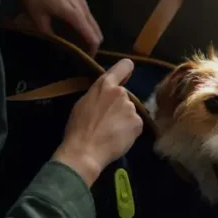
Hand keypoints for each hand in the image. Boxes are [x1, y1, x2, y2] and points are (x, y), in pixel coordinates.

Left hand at [0, 0, 103, 54]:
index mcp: (74, 13)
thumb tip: (58, 46)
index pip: (92, 36)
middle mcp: (82, 5)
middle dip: (92, 43)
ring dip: (88, 33)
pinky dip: (84, 24)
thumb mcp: (38, 19)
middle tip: (81, 54)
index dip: (91, 50)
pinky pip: (86, 13)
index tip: (86, 60)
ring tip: (76, 43)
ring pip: (92, 21)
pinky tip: (72, 29)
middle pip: (96, 29)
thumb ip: (50, 34)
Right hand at [53, 59, 142, 184]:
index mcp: (104, 85)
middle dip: (119, 106)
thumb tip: (106, 95)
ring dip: (124, 119)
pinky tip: (118, 138)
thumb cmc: (78, 128)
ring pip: (130, 112)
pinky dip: (130, 131)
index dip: (126, 70)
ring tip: (111, 132)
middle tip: (107, 121)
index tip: (125, 76)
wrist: (85, 151)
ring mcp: (131, 108)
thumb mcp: (83, 103)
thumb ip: (98, 94)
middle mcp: (121, 92)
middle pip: (125, 97)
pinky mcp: (138, 123)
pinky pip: (135, 125)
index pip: (124, 66)